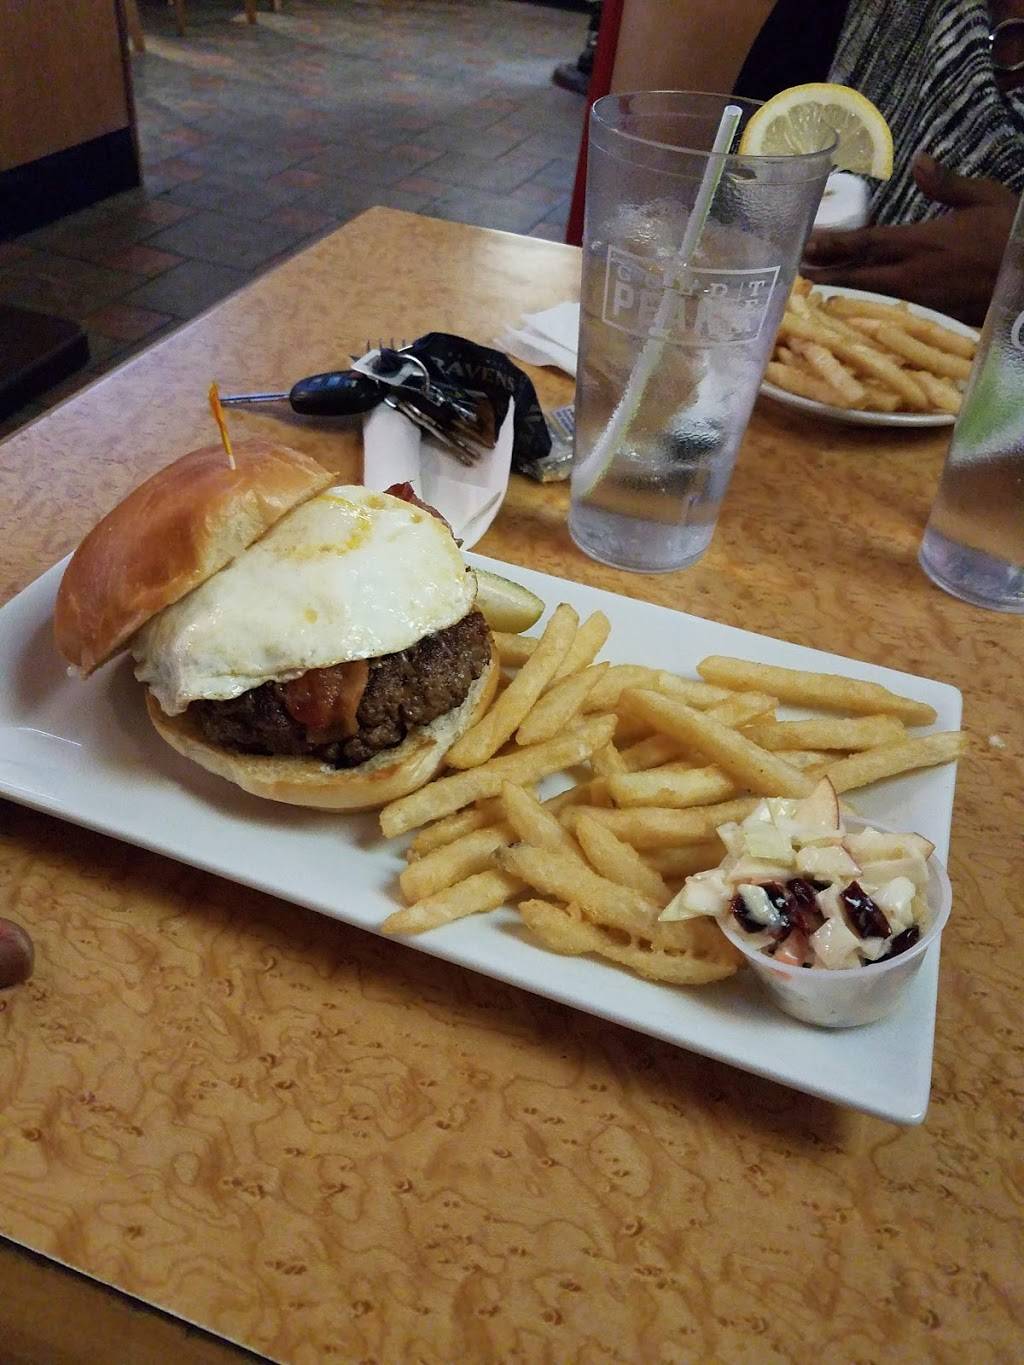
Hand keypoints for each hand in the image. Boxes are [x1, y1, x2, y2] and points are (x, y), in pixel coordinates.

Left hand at [802, 155, 1017, 323]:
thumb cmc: (1014, 233)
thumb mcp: (984, 198)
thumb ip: (946, 184)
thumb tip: (918, 161)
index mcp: (923, 241)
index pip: (867, 243)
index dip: (834, 244)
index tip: (807, 244)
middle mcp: (914, 273)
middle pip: (860, 274)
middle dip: (828, 272)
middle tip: (798, 270)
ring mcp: (922, 299)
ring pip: (874, 293)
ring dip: (844, 288)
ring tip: (817, 284)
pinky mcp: (934, 316)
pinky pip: (895, 307)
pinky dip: (873, 302)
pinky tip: (861, 300)